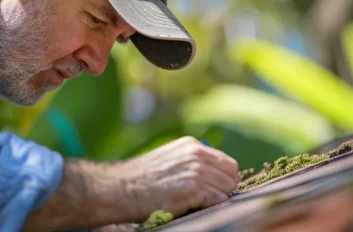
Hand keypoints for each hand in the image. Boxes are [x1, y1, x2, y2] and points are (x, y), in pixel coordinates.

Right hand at [121, 136, 239, 217]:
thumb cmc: (141, 179)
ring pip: (227, 188)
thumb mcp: (168, 159)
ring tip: (194, 203)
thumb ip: (191, 162)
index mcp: (191, 145)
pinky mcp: (194, 188)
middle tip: (207, 199)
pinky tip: (191, 206)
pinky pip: (219, 200)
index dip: (222, 178)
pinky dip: (209, 207)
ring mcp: (196, 170)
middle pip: (232, 174)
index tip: (213, 189)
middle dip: (224, 188)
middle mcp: (196, 154)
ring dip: (215, 199)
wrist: (120, 188)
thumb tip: (215, 176)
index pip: (226, 162)